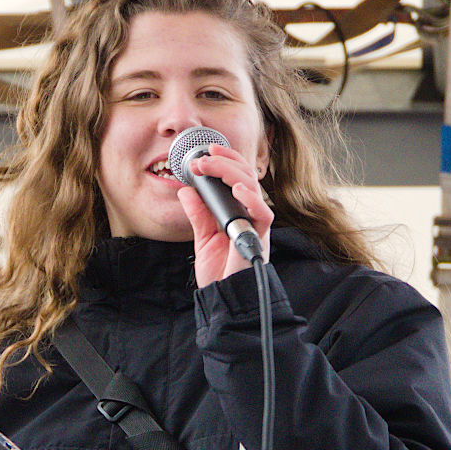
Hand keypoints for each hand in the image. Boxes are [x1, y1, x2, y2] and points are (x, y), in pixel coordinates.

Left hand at [176, 144, 272, 286]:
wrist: (225, 298)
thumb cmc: (219, 273)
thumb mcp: (203, 238)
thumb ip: (198, 214)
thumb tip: (186, 191)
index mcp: (238, 212)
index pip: (237, 177)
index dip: (225, 160)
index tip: (206, 151)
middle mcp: (249, 215)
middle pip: (246, 176)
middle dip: (225, 161)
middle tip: (203, 157)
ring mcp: (256, 225)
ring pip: (253, 188)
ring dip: (232, 172)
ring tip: (212, 165)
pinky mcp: (259, 238)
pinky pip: (263, 213)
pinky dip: (252, 199)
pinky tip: (238, 189)